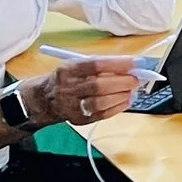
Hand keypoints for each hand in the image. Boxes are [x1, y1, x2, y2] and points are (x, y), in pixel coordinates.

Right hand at [25, 56, 141, 126]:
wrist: (44, 99)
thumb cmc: (68, 78)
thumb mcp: (77, 65)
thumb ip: (101, 65)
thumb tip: (131, 65)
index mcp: (67, 70)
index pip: (95, 64)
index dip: (118, 63)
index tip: (137, 62)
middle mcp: (67, 88)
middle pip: (97, 85)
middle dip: (122, 82)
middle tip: (137, 78)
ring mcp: (71, 106)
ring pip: (99, 102)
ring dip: (122, 96)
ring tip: (133, 90)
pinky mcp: (78, 119)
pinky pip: (101, 115)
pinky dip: (118, 107)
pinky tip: (126, 101)